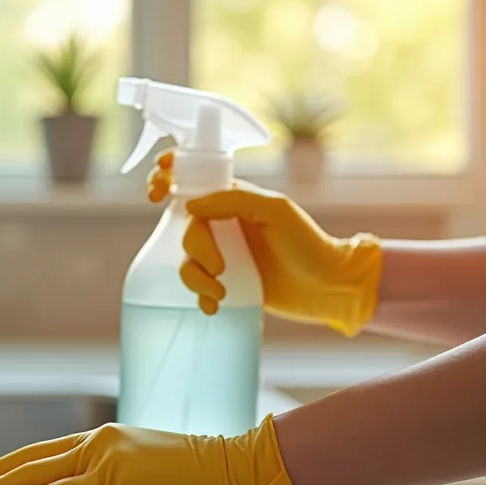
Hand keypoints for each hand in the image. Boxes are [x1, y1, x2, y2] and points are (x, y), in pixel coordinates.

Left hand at [0, 416, 302, 484]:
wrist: (243, 469)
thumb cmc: (207, 479)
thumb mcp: (150, 473)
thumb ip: (116, 480)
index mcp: (105, 440)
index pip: (42, 454)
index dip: (7, 469)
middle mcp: (96, 443)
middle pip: (26, 461)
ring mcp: (102, 458)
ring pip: (30, 476)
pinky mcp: (111, 480)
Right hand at [148, 154, 383, 336]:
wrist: (328, 289)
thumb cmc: (309, 244)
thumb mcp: (276, 210)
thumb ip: (234, 199)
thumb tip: (190, 205)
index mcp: (233, 198)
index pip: (192, 179)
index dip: (167, 178)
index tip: (157, 192)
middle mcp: (223, 224)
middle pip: (186, 229)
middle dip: (197, 249)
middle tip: (219, 265)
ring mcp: (222, 254)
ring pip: (187, 261)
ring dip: (197, 278)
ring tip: (222, 292)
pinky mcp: (225, 283)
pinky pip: (196, 287)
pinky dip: (200, 297)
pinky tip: (215, 306)